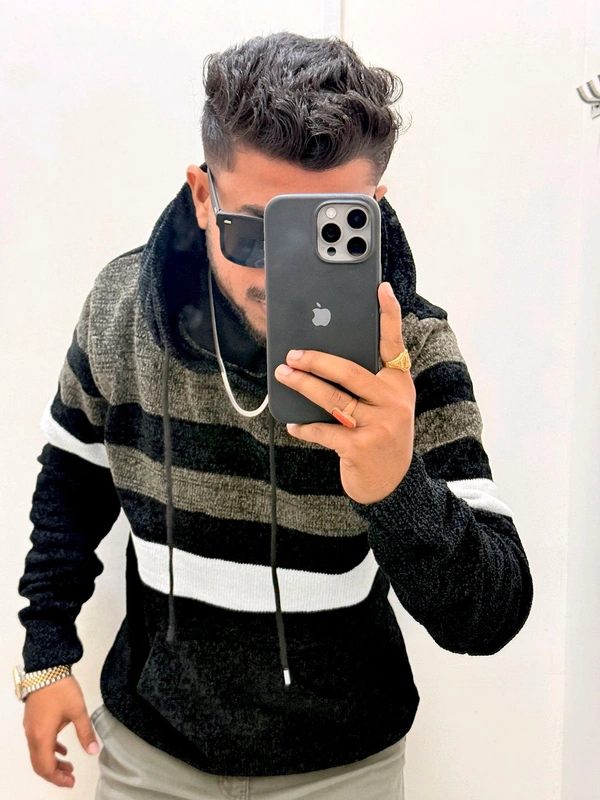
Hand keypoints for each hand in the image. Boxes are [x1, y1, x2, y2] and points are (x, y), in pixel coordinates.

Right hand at [23, 675, 98, 787]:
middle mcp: (32, 735)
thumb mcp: (78, 710)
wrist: (46, 669)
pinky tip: (62, 749)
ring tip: (69, 765)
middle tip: (71, 777)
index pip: (46, 767)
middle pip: (39, 764)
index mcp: (42, 736)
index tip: (72, 781)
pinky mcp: (32, 720)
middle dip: (55, 774)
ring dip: (52, 762)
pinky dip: (49, 749)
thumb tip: (93, 751)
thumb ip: (85, 732)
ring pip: (38, 753)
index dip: (58, 778)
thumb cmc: (61, 690)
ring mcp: (30, 728)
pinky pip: (38, 742)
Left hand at [274, 282, 414, 503]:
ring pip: (332, 398)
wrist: (393, 484)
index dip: (388, 315)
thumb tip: (323, 359)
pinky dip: (306, 427)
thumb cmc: (382, 436)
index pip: (394, 343)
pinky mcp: (361, 447)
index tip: (379, 288)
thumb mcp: (385, 406)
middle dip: (316, 360)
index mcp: (399, 383)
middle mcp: (394, 400)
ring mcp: (380, 424)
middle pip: (349, 371)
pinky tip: (293, 424)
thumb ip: (366, 383)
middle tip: (292, 354)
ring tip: (283, 375)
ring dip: (303, 385)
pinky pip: (325, 430)